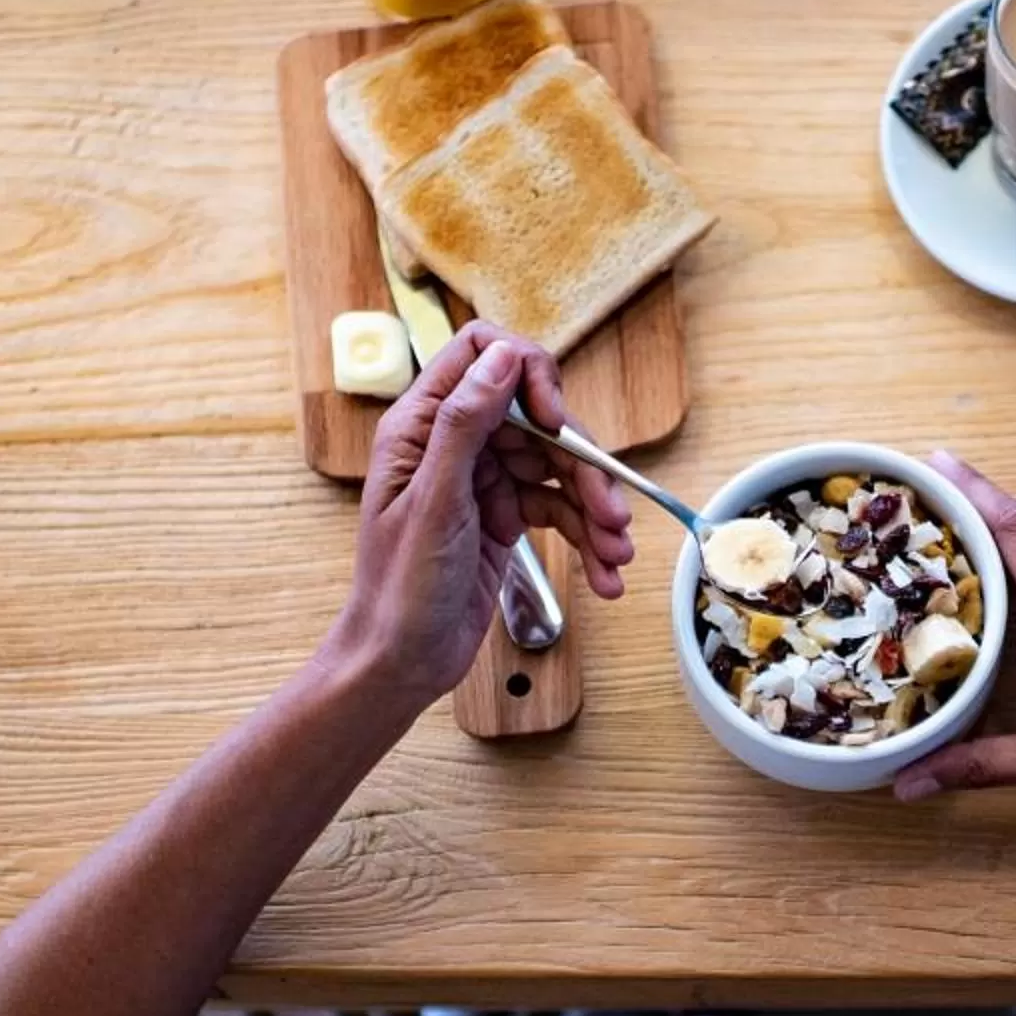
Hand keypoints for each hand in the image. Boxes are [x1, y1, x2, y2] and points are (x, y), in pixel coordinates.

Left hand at [329, 324, 632, 705]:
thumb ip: (465, 424)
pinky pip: (557, 508)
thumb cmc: (400, 589)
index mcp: (423, 425)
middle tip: (612, 515)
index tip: (556, 422)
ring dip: (594, 508)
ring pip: (557, 467)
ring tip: (616, 555)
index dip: (530, 374)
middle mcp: (455, 442)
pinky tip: (605, 575)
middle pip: (538, 419)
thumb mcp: (434, 502)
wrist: (400, 661)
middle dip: (582, 466)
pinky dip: (586, 538)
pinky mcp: (505, 516)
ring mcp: (482, 479)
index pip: (483, 354)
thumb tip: (503, 357)